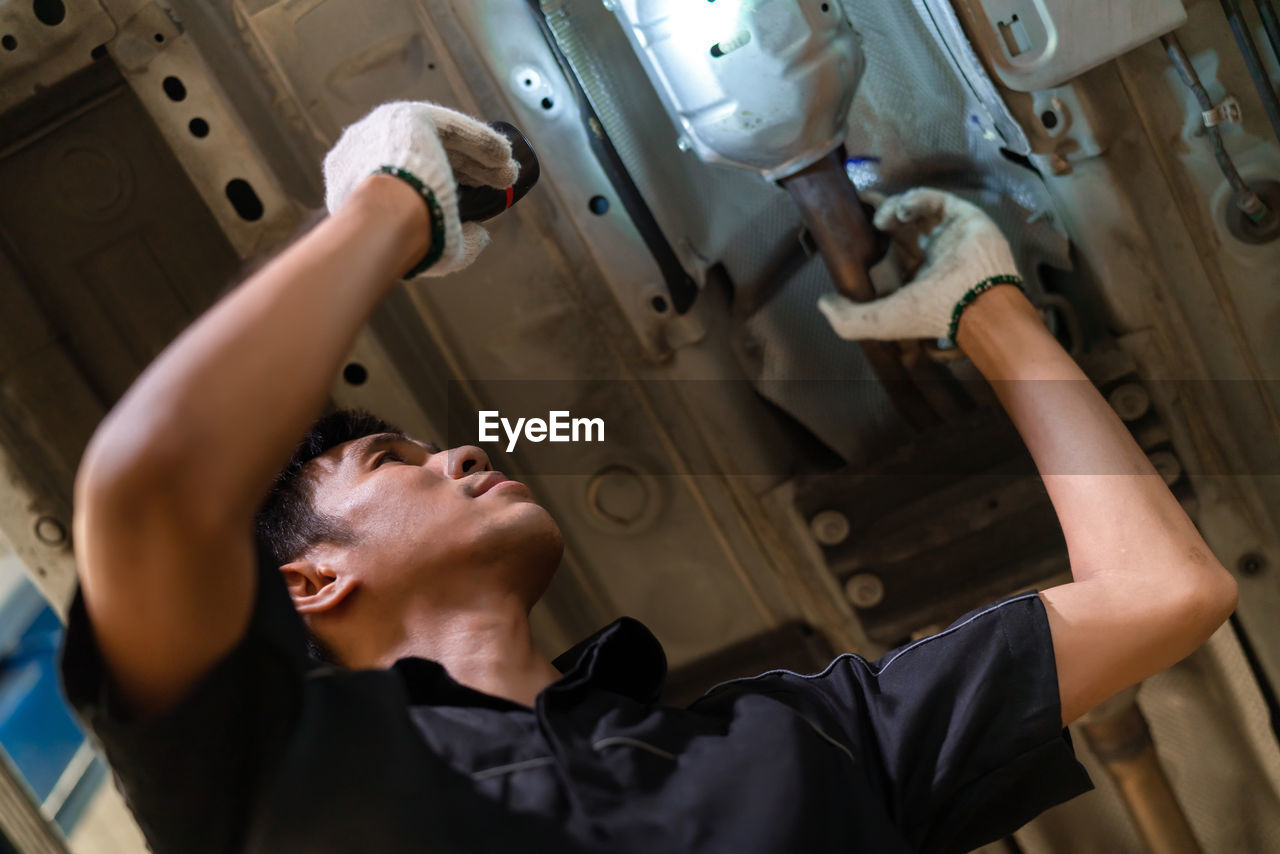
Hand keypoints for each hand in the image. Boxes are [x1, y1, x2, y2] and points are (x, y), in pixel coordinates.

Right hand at [322, 101, 518, 277]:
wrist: (387, 219)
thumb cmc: (403, 243)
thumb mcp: (430, 249)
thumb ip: (455, 239)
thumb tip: (481, 235)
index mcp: (358, 184)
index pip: (407, 178)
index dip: (447, 185)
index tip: (475, 198)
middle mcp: (364, 152)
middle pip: (425, 155)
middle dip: (466, 170)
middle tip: (498, 184)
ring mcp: (381, 131)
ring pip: (438, 140)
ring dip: (476, 156)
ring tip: (509, 173)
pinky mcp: (405, 117)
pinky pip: (448, 126)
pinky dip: (478, 139)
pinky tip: (504, 154)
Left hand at [816, 188, 1021, 341]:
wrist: (977, 302)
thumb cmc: (932, 313)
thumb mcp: (881, 323)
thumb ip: (848, 319)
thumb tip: (823, 302)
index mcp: (914, 277)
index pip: (887, 252)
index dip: (868, 239)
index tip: (849, 229)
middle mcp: (930, 255)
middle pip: (898, 226)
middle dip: (877, 215)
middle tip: (860, 210)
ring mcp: (947, 234)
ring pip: (914, 210)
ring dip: (893, 208)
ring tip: (882, 219)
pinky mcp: (961, 217)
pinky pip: (935, 199)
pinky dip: (914, 198)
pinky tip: (901, 209)